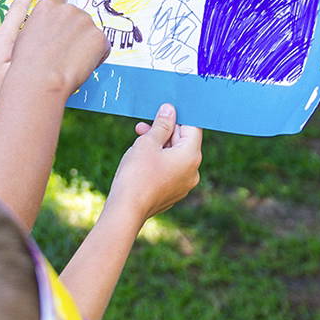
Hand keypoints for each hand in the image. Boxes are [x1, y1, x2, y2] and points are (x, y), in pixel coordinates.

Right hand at [10, 0, 107, 95]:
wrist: (39, 79)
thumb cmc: (27, 64)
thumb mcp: (27, 36)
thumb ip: (44, 27)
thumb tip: (55, 35)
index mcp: (47, 8)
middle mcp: (68, 10)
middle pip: (80, 21)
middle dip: (77, 37)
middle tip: (64, 56)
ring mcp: (86, 22)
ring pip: (90, 37)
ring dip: (85, 49)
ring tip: (68, 63)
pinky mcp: (99, 37)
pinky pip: (102, 49)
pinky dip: (95, 59)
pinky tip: (79, 66)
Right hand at [109, 104, 203, 220]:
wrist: (127, 210)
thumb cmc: (137, 174)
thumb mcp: (147, 142)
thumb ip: (161, 125)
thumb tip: (170, 110)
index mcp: (191, 156)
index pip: (192, 127)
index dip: (178, 116)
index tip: (163, 111)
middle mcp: (193, 171)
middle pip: (183, 142)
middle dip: (164, 131)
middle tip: (143, 126)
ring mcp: (184, 185)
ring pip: (175, 157)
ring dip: (159, 146)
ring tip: (138, 141)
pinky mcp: (173, 193)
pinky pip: (170, 171)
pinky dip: (159, 162)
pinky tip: (141, 160)